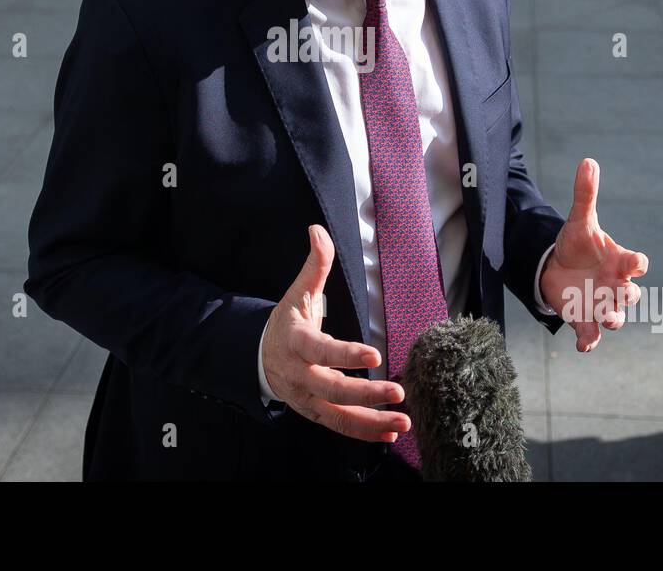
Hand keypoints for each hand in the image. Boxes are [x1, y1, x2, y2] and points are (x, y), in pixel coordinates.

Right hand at [261, 224, 410, 442]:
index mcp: (294, 342)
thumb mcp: (297, 292)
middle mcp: (299, 375)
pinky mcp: (315, 413)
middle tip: (398, 391)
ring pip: (338, 415)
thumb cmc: (286, 323)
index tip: (374, 356)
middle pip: (332, 389)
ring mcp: (306, 398)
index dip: (345, 355)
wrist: (260, 358)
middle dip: (366, 394)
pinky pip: (340, 426)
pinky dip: (365, 432)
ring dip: (371, 421)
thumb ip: (315, 264)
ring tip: (402, 420)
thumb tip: (318, 229)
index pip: (320, 351)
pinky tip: (391, 431)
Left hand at [540, 158, 648, 352]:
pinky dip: (589, 341)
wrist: (559, 267)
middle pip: (632, 296)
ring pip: (616, 317)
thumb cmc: (578, 244)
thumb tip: (588, 161)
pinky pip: (591, 334)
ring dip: (614, 319)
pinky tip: (583, 345)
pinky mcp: (584, 319)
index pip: (636, 263)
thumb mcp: (579, 220)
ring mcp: (602, 304)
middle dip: (629, 297)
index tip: (637, 262)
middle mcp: (616, 286)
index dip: (638, 263)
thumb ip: (585, 195)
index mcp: (619, 261)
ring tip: (609, 320)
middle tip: (620, 294)